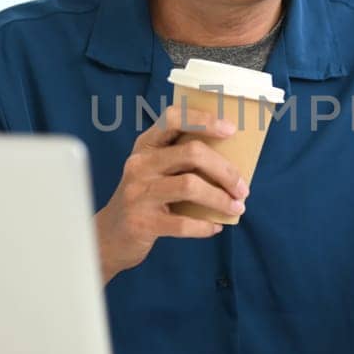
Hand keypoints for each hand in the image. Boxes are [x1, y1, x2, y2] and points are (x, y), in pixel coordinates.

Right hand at [94, 102, 249, 283]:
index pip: (173, 118)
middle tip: (243, 188)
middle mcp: (139, 164)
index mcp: (146, 145)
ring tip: (236, 207)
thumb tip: (233, 161)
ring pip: (190, 186)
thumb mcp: (155, 171)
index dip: (204, 119)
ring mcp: (138, 193)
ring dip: (220, 198)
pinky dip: (205, 226)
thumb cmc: (145, 198)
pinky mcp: (142, 222)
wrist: (110, 236)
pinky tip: (216, 227)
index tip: (231, 129)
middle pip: (192, 153)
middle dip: (225, 170)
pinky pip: (183, 223)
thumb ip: (181, 160)